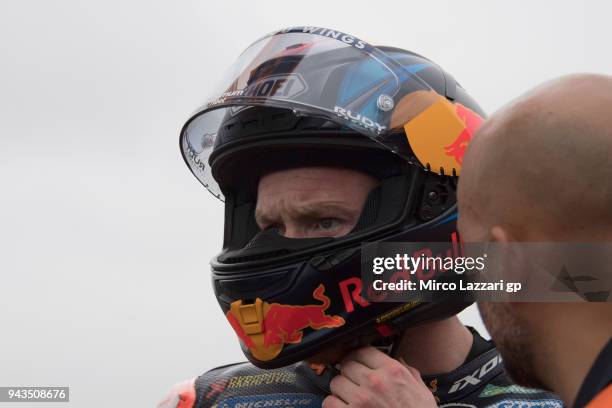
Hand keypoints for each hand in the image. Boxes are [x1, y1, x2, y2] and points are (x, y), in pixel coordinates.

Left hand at [322, 346, 436, 406]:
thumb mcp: (421, 391)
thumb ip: (408, 372)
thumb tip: (400, 361)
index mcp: (392, 371)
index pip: (363, 351)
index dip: (358, 356)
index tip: (357, 362)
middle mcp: (374, 382)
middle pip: (346, 365)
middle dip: (349, 373)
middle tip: (354, 381)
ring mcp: (361, 400)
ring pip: (336, 382)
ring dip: (341, 389)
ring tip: (349, 396)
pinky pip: (329, 403)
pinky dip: (333, 405)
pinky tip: (343, 407)